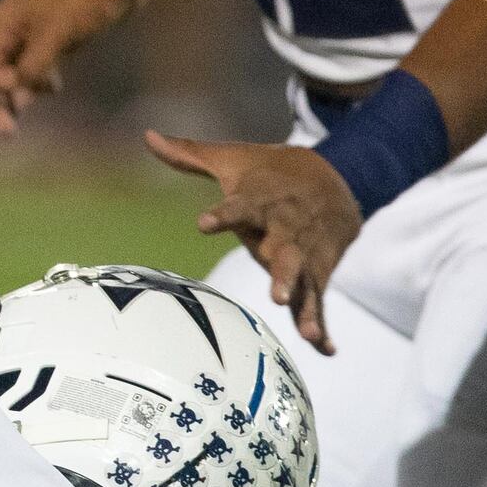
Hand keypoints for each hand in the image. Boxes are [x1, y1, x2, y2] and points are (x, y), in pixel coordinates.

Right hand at [0, 0, 138, 131]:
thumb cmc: (83, 2)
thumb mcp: (56, 35)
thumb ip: (32, 66)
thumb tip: (17, 96)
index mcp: (3, 23)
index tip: (25, 93)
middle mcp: (9, 29)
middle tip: (7, 133)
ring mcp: (28, 32)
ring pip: (11, 71)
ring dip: (17, 95)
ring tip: (24, 118)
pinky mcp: (48, 37)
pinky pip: (32, 65)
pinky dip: (36, 82)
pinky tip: (52, 90)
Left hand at [144, 133, 356, 350]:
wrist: (339, 179)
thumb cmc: (270, 172)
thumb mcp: (233, 158)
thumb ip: (189, 155)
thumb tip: (147, 135)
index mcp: (261, 201)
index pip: (238, 207)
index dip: (221, 215)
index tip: (203, 223)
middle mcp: (286, 229)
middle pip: (286, 252)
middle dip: (284, 273)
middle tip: (277, 296)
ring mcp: (305, 253)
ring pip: (307, 281)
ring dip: (306, 305)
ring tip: (309, 333)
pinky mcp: (318, 271)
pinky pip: (319, 299)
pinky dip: (322, 322)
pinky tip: (326, 350)